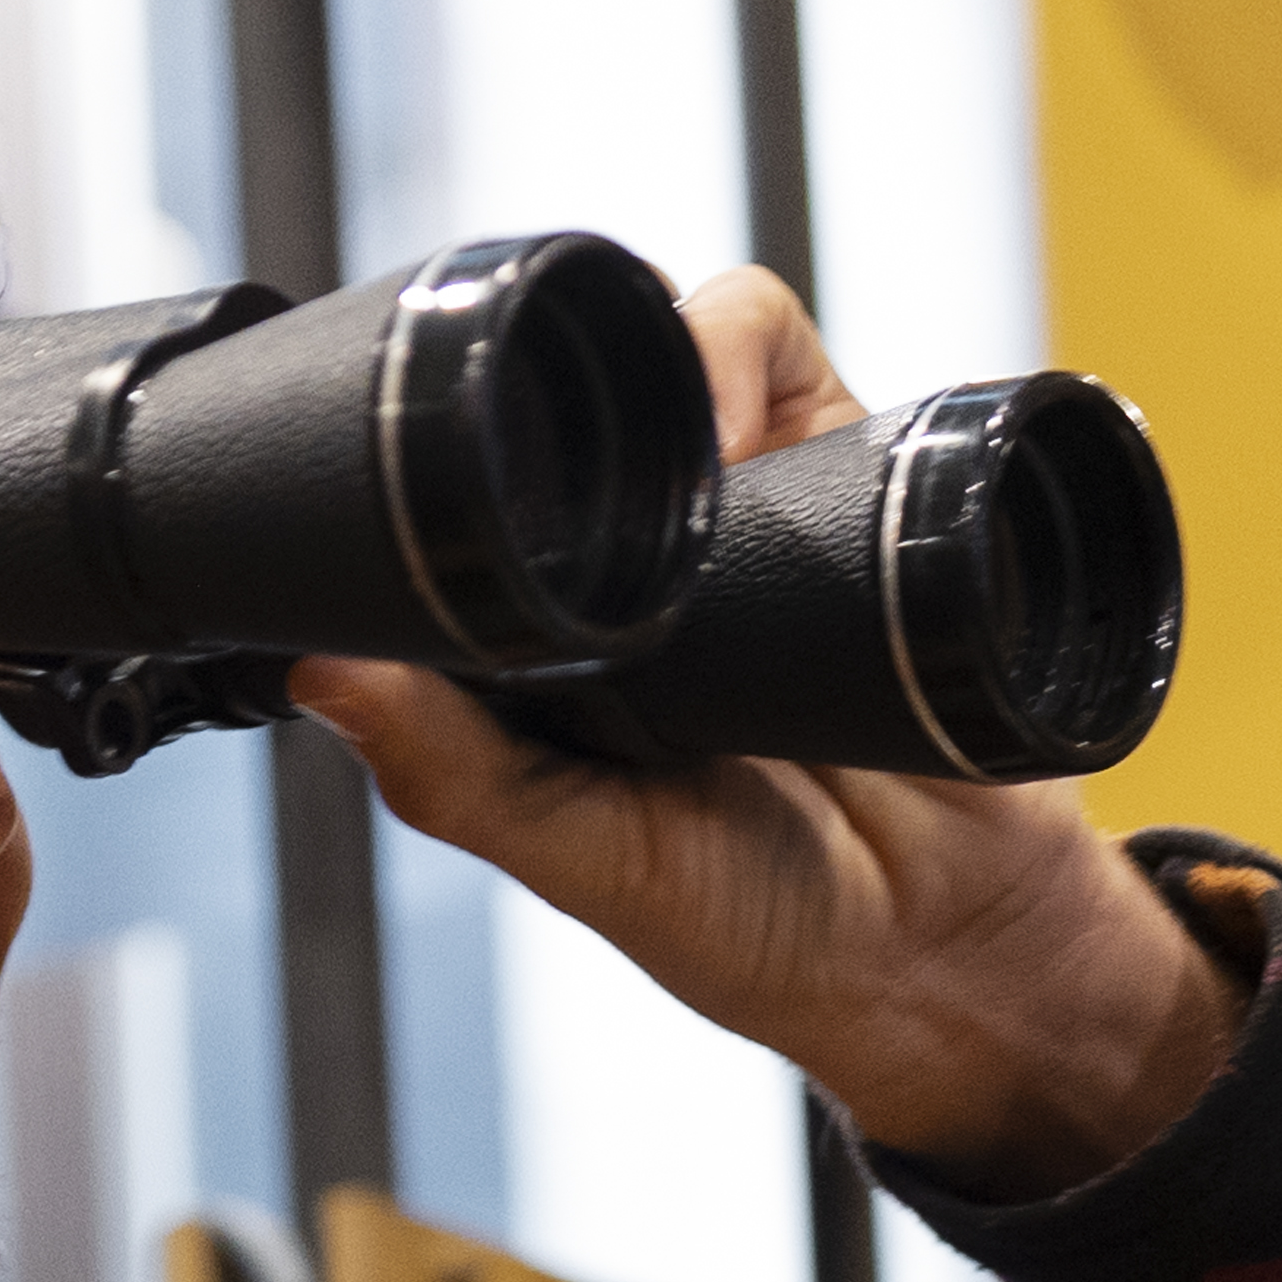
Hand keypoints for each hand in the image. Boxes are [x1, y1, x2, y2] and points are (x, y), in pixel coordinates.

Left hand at [286, 266, 1238, 1198]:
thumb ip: (457, 778)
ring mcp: (735, 506)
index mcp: (535, 645)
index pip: (448, 507)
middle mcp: (625, 563)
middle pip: (551, 401)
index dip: (415, 456)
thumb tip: (315, 671)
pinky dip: (739, 346)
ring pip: (651, 346)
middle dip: (530, 372)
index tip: (394, 441)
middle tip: (532, 411)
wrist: (966, 937)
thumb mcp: (588, 865)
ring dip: (635, 357)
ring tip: (655, 449)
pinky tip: (732, 433)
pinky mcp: (840, 462)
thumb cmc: (764, 926)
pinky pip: (774, 344)